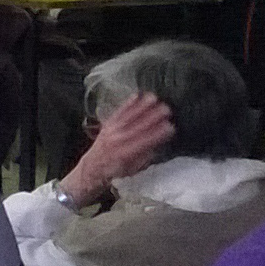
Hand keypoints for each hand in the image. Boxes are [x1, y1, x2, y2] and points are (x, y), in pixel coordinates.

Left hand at [60, 92, 175, 204]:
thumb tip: (158, 143)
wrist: (93, 166)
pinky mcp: (108, 124)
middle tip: (167, 109)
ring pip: (129, 115)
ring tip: (154, 98)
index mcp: (125, 153)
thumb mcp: (134, 169)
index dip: (159, 133)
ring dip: (142, 106)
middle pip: (138, 125)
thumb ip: (145, 156)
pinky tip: (136, 95)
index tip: (171, 127)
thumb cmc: (116, 170)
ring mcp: (111, 130)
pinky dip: (128, 103)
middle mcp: (117, 140)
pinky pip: (119, 112)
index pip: (145, 141)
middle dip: (153, 116)